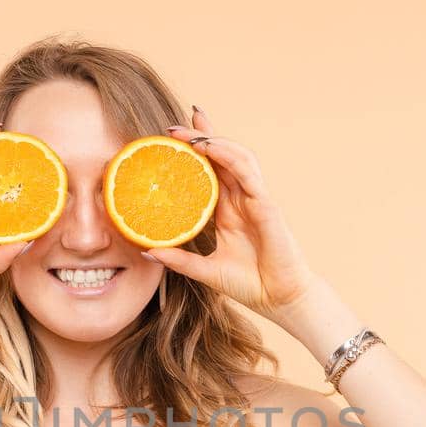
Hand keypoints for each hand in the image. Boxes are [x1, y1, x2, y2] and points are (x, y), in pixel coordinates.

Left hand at [151, 106, 319, 325]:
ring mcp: (255, 200)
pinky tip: (211, 148)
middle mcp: (241, 200)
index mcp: (228, 210)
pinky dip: (229, 157)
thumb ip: (179, 260)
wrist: (278, 300)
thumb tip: (147, 251)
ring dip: (213, 141)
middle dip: (201, 136)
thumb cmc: (249, 284)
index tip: (171, 134)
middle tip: (172, 126)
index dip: (197, 149)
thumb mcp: (205, 271)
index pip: (211, 170)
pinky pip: (247, 174)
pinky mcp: (266, 205)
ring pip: (236, 157)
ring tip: (189, 134)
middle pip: (222, 157)